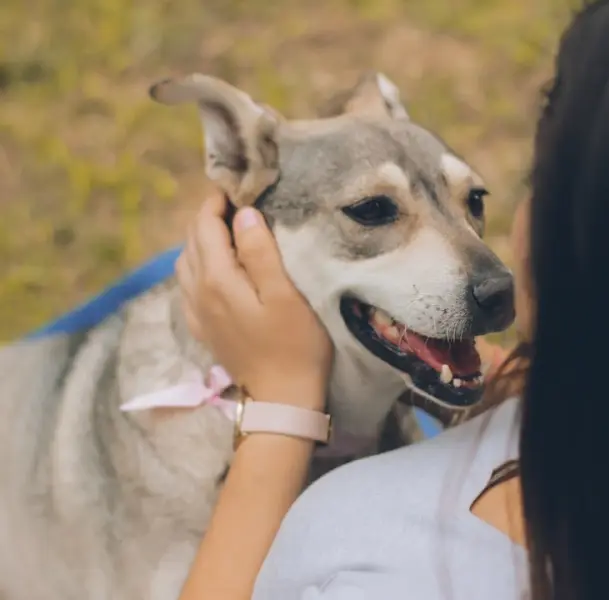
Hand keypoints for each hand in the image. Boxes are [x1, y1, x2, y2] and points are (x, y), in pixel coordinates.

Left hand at [176, 193, 331, 408]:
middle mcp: (198, 292)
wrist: (282, 399)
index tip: (239, 187)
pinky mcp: (203, 328)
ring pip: (186, 262)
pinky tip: (217, 269)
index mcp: (217, 279)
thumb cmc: (295, 345)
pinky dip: (198, 265)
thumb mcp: (286, 296)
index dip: (218, 201)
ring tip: (228, 231)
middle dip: (209, 216)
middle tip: (237, 203)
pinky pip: (188, 286)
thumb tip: (243, 215)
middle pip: (192, 241)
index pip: (206, 226)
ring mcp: (197, 312)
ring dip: (201, 240)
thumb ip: (260, 253)